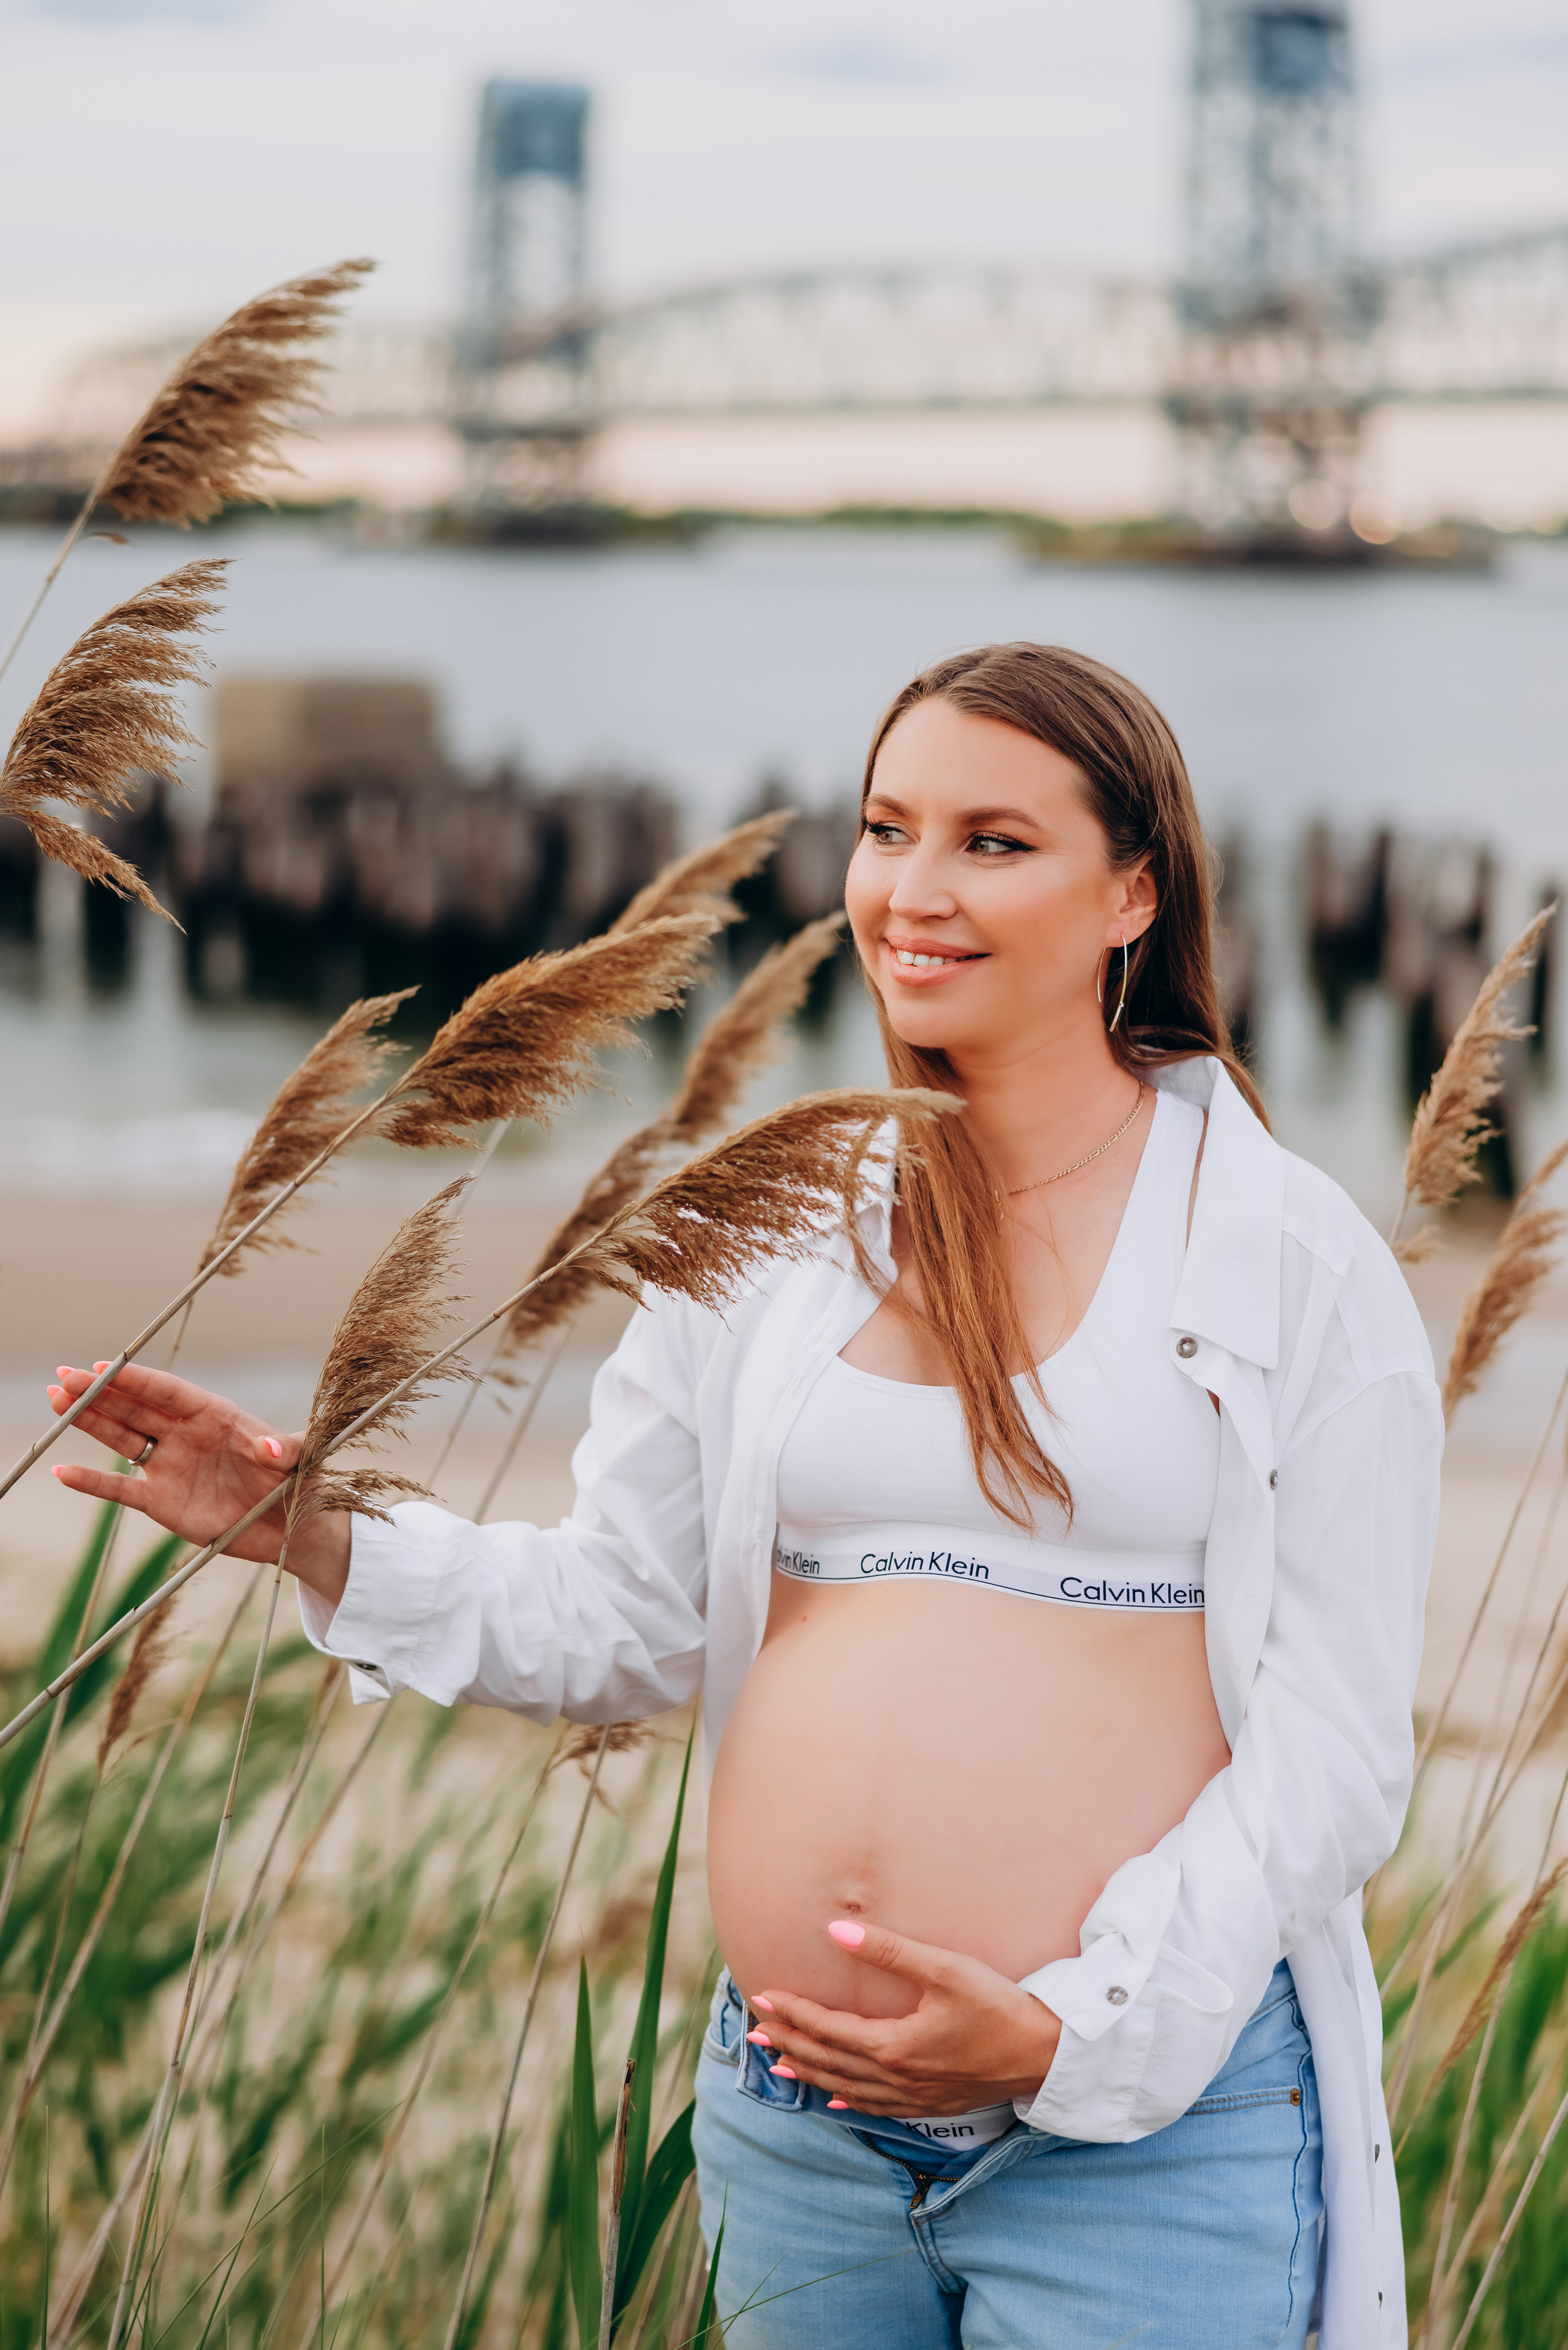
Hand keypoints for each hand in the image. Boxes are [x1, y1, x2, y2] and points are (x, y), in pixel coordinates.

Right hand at [46, 1363, 350, 1602]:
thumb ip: (284, 1449)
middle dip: (99, 1392)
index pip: (167, 1391)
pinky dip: (92, 1482)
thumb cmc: (299, 1483)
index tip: (103, 1365)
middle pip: (134, 1408)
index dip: (136, 1379)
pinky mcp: (161, 1502)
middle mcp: (184, 1434)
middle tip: (62, 1377)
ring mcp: (169, 1466)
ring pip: (120, 1437)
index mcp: (213, 1414)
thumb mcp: (300, 1460)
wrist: (294, 1527)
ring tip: (54, 1402)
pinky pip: (120, 1489)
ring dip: (88, 1422)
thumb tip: (266, 1448)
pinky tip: (61, 1473)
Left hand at [749, 1920, 1060, 2117]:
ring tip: (779, 2062)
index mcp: (893, 2046)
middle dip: (791, 2043)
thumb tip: (836, 1932)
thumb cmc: (997, 2006)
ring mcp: (913, 2097)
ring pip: (847, 2087)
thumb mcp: (943, 1969)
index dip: (794, 2012)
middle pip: (829, 2061)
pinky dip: (848, 2100)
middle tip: (756, 2031)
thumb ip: (889, 1951)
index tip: (764, 1995)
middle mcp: (896, 2078)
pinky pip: (876, 2107)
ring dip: (811, 2072)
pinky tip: (836, 2101)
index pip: (829, 2029)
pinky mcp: (931, 2104)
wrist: (1043, 2054)